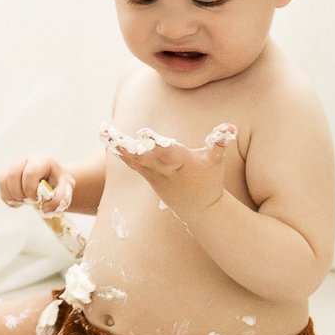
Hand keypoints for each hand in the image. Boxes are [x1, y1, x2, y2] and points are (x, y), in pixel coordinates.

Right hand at [0, 155, 74, 213]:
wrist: (53, 179)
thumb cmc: (58, 183)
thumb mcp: (65, 190)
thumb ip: (59, 200)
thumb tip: (45, 210)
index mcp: (41, 161)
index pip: (29, 173)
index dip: (30, 189)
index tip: (38, 199)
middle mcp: (26, 159)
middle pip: (13, 175)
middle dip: (19, 193)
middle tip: (29, 201)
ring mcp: (15, 164)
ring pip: (4, 179)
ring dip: (12, 195)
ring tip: (23, 202)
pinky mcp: (8, 172)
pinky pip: (1, 184)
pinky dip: (6, 196)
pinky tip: (17, 202)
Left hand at [108, 123, 235, 223]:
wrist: (200, 208)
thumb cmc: (209, 181)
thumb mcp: (215, 162)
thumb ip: (219, 142)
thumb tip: (230, 126)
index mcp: (181, 163)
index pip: (167, 152)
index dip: (155, 143)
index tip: (143, 132)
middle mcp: (165, 169)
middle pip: (144, 156)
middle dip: (128, 146)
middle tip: (112, 135)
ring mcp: (154, 174)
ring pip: (134, 159)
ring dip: (119, 146)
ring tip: (104, 131)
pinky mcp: (148, 176)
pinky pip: (132, 163)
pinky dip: (121, 153)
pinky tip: (108, 141)